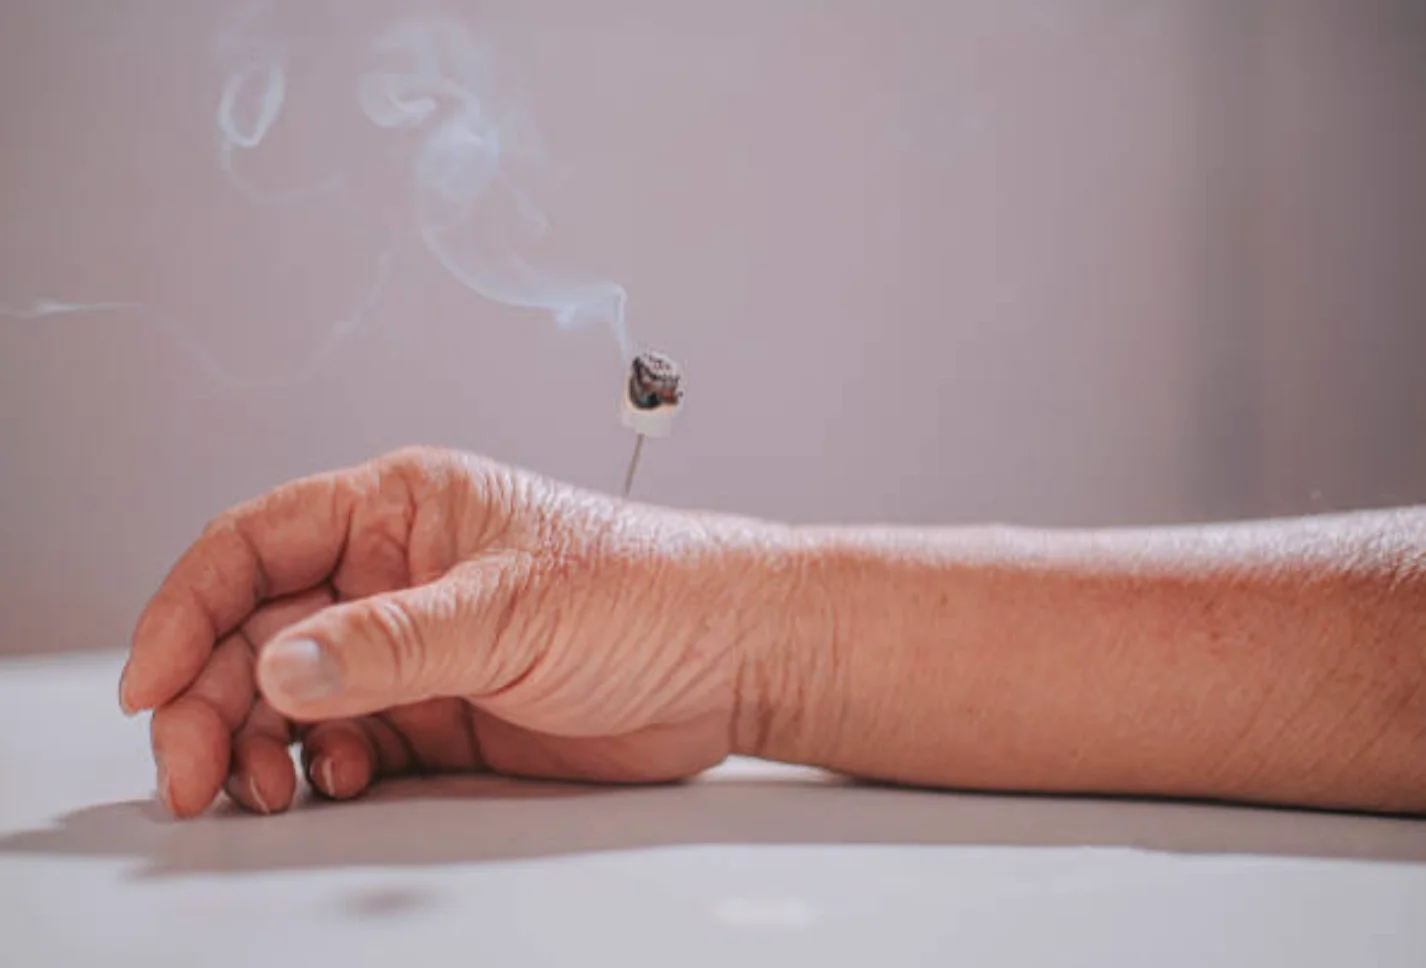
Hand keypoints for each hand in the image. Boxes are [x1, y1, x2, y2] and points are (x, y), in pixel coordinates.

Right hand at [119, 446, 794, 817]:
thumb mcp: (515, 608)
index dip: (186, 609)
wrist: (736, 659)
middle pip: (256, 632)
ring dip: (261, 744)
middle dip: (210, 698)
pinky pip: (348, 745)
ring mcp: (414, 650)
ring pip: (291, 697)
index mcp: (401, 509)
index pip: (254, 545)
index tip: (149, 680)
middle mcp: (394, 577)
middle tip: (193, 770)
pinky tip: (339, 785)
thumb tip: (275, 670)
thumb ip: (393, 645)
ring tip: (268, 790)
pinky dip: (324, 771)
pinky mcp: (441, 714)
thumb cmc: (651, 589)